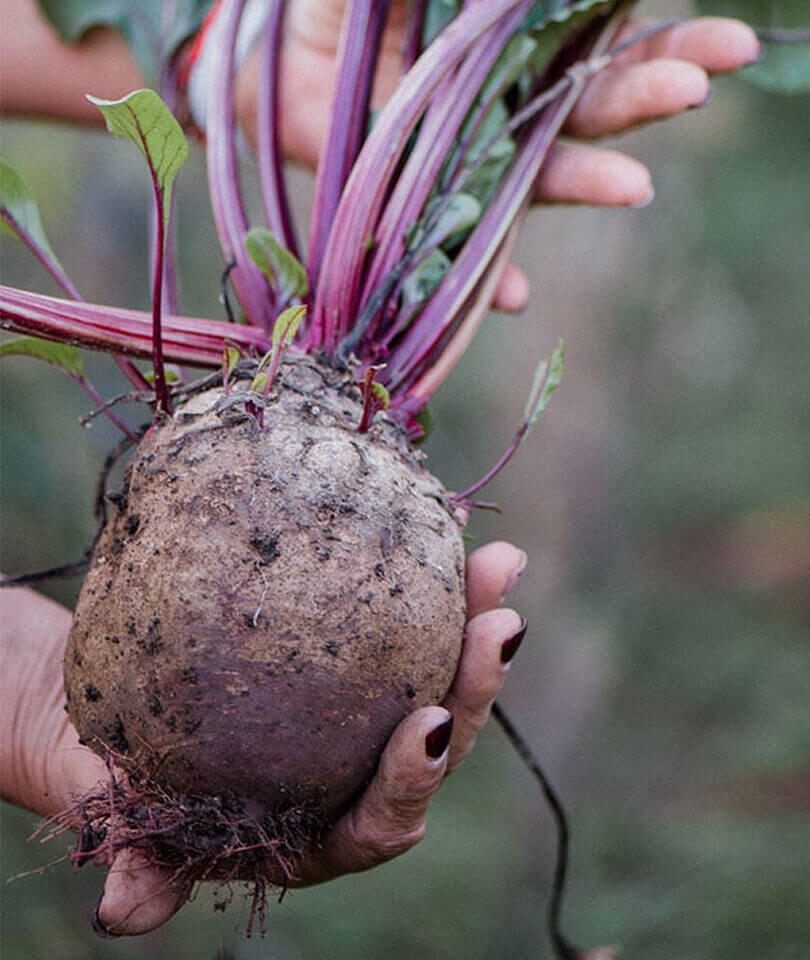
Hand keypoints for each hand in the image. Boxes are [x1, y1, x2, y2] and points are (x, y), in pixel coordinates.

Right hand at [0, 541, 527, 935]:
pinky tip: (449, 530)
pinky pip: (405, 626)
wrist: (114, 721)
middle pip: (436, 742)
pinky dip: (431, 585)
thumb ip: (146, 862)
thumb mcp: (127, 817)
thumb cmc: (128, 777)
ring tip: (499, 558)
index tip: (427, 727)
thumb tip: (126, 913)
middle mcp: (355, 777)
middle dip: (475, 687)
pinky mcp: (357, 667)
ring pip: (438, 675)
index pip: (381, 820)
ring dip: (473, 619)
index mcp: (318, 831)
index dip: (410, 781)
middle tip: (500, 624)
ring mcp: (363, 717)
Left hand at [236, 7, 760, 310]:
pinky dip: (486, 281)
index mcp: (509, 51)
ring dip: (588, 180)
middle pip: (587, 109)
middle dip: (645, 94)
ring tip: (634, 184)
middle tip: (697, 85)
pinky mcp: (421, 216)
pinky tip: (513, 296)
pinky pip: (460, 255)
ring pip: (539, 179)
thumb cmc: (334, 13)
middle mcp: (502, 115)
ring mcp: (467, 169)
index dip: (660, 41)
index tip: (724, 41)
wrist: (265, 67)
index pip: (599, 45)